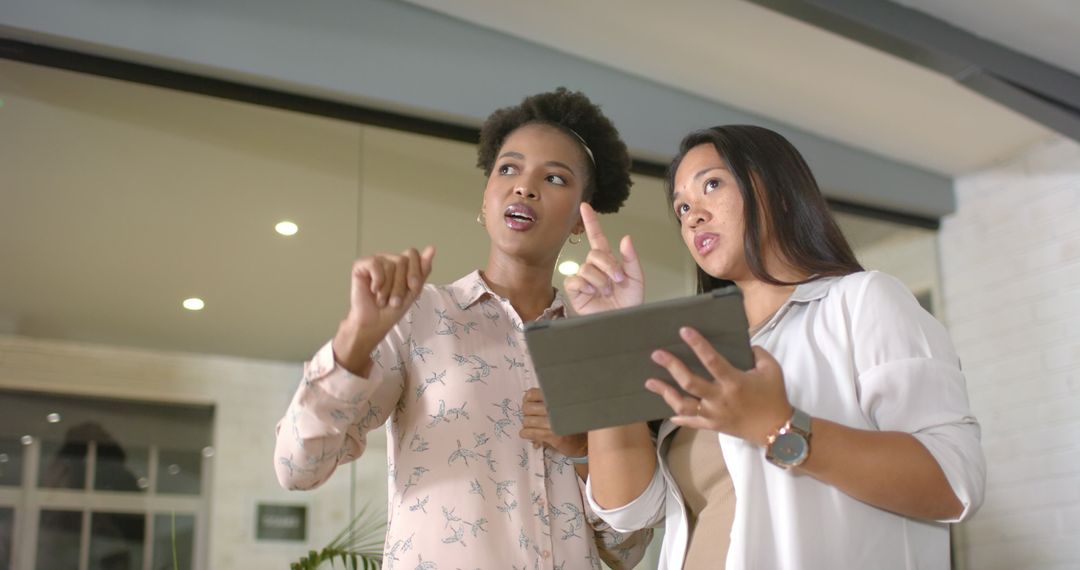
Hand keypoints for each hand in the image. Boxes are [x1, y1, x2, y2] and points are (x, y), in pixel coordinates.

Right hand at [332, 246, 435, 373]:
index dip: (414, 271)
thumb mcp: (414, 290)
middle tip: (394, 300)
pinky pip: (375, 264)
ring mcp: (375, 261)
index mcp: (402, 263)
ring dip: (389, 288)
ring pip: (390, 264)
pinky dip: (377, 281)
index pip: (412, 254)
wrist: (374, 323)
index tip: (412, 288)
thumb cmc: (393, 309)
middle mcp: (388, 259)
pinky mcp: (361, 266)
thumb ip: (423, 269)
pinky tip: (373, 290)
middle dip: (401, 285)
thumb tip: (432, 248)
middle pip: (402, 260)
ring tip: (383, 299)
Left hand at [519, 388, 586, 457]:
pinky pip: (531, 432)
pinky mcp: (554, 435)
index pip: (532, 393)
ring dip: (527, 425)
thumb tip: (525, 401)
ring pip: (528, 421)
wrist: (582, 442)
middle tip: (531, 418)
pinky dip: (526, 433)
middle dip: (526, 414)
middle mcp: (557, 408)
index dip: (527, 399)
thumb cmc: (570, 423)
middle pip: (527, 408)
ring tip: (531, 427)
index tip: (528, 404)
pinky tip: (527, 434)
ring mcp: (556, 422)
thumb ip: (544, 402)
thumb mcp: (560, 409)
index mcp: (558, 398)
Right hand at [563, 202, 644, 314]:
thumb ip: (631, 258)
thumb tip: (625, 238)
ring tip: (608, 292)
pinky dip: (586, 285)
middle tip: (619, 280)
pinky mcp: (575, 292)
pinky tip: (593, 292)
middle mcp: (594, 268)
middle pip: (594, 254)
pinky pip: (575, 280)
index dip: (591, 222)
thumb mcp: (636, 278)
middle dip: (609, 266)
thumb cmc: (630, 302)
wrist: (624, 321)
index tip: (585, 206)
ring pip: (586, 268)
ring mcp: (583, 279)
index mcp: (608, 261)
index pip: (596, 237)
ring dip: (601, 280)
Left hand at [644, 327, 791, 445]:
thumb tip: (743, 344)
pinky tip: (668, 412)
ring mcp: (714, 414)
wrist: (777, 429)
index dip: (697, 345)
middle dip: (672, 367)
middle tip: (657, 354)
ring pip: (683, 404)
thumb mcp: (771, 369)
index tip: (683, 331)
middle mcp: (720, 398)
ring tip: (650, 382)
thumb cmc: (774, 396)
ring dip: (666, 392)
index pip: (712, 360)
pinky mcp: (713, 426)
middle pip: (690, 382)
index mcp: (735, 382)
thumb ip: (757, 353)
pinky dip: (679, 417)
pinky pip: (692, 422)